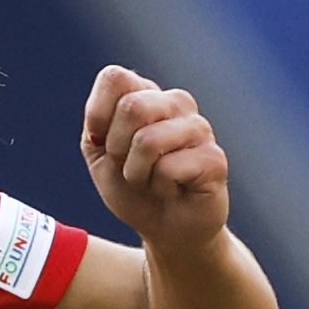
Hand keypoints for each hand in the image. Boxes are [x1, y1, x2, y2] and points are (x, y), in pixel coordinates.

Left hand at [80, 64, 233, 252]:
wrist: (165, 229)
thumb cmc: (133, 190)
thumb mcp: (100, 157)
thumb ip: (95, 128)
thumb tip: (104, 119)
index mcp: (147, 95)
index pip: (115, 78)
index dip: (98, 115)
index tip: (102, 143)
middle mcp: (176, 103)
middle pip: (131, 106)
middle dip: (117, 148)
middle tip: (131, 167)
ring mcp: (198, 128)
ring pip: (148, 140)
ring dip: (137, 174)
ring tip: (153, 180)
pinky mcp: (214, 158)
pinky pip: (168, 168)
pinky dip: (160, 187)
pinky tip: (175, 190)